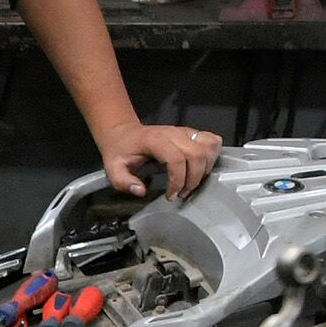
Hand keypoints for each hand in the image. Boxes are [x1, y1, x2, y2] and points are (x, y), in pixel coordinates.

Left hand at [98, 120, 223, 199]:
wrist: (123, 133)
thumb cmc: (121, 150)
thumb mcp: (113, 169)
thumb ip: (124, 182)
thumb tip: (141, 191)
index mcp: (154, 140)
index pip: (176, 158)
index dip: (177, 180)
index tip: (171, 195)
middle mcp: (172, 133)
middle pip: (196, 154)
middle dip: (193, 179)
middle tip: (182, 192)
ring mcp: (184, 131)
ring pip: (208, 146)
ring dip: (205, 168)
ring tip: (191, 182)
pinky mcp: (190, 133)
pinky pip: (211, 140)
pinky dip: (212, 156)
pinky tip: (200, 168)